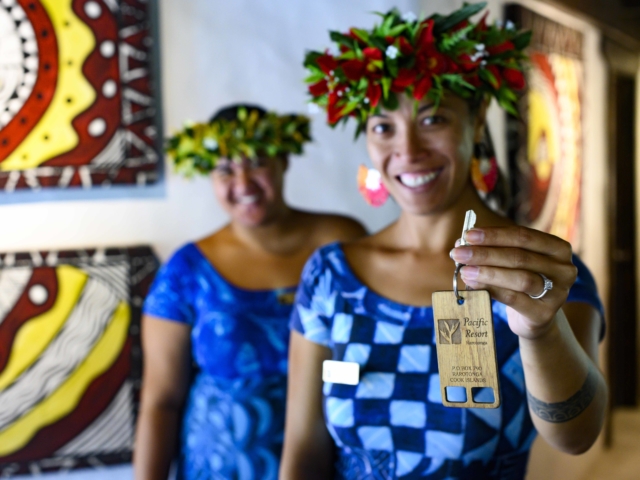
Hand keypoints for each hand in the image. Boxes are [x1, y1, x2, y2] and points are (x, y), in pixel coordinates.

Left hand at [450, 226, 577, 339]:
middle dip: (485, 254)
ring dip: (487, 273)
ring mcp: (558, 292)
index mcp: (558, 248)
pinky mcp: (545, 313)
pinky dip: (491, 290)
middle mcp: (564, 269)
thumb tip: (461, 242)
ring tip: (464, 271)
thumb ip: (494, 250)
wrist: (535, 317)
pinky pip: (514, 299)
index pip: (523, 236)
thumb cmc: (521, 280)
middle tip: (459, 253)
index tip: (468, 235)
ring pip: (520, 278)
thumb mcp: (513, 262)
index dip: (494, 235)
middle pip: (519, 257)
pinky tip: (473, 285)